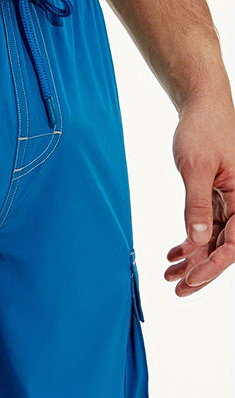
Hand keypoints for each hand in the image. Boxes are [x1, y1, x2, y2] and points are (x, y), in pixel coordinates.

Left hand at [166, 92, 234, 295]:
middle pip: (225, 247)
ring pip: (214, 240)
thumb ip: (197, 204)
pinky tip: (173, 255)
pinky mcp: (217, 197)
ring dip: (193, 259)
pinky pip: (207, 226)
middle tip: (178, 289)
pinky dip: (190, 241)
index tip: (191, 280)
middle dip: (202, 270)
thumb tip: (199, 239)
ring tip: (169, 276)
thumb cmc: (203, 130)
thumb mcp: (196, 168)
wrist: (201, 107)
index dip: (214, 265)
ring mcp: (230, 200)